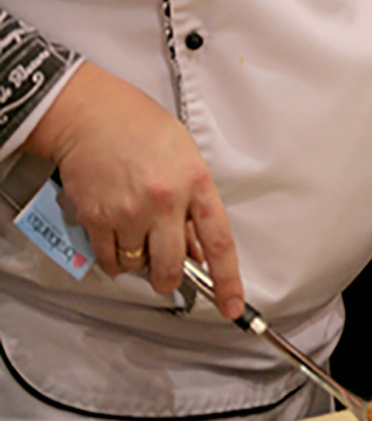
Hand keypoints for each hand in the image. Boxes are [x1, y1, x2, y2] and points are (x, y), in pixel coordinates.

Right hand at [26, 61, 244, 318]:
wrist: (90, 114)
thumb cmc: (139, 127)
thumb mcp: (184, 155)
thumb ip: (193, 201)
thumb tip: (196, 247)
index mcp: (195, 181)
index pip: (219, 242)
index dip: (228, 280)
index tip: (232, 306)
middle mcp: (165, 201)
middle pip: (173, 267)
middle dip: (171, 279)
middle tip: (167, 274)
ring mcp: (129, 212)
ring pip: (138, 266)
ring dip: (140, 263)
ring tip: (136, 235)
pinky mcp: (98, 218)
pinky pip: (110, 261)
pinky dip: (115, 260)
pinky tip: (117, 239)